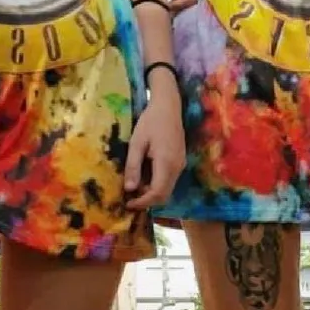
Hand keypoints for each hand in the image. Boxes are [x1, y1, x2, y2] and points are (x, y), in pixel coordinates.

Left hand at [124, 90, 184, 208]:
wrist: (168, 105)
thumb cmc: (150, 121)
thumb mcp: (137, 142)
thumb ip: (133, 166)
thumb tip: (129, 189)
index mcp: (166, 163)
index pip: (157, 193)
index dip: (142, 202)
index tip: (128, 204)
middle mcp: (177, 167)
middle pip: (164, 195)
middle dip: (147, 200)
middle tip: (129, 197)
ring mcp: (181, 164)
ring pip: (167, 188)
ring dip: (151, 192)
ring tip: (134, 185)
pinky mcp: (180, 160)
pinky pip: (169, 179)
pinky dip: (157, 183)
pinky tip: (144, 175)